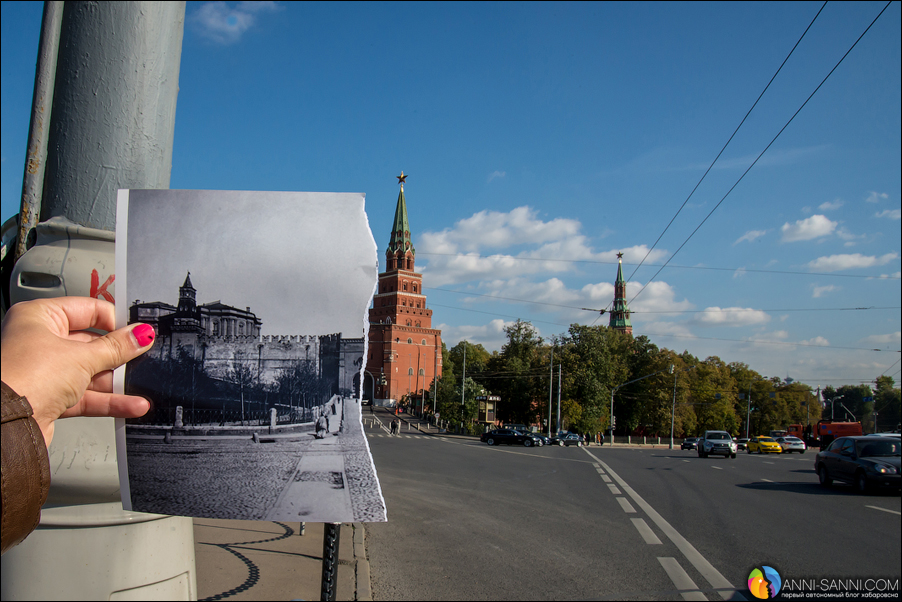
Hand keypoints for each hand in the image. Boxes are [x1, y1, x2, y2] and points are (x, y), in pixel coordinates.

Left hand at [1, 297, 153, 446]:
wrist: (3, 424)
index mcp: (40, 317)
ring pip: (90, 373)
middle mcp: (39, 342)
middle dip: (117, 355)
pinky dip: (109, 401)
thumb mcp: (82, 357)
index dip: (116, 321)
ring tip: (140, 383)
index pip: (88, 310)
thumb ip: (116, 347)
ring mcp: (44, 372)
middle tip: (142, 357)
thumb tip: (140, 335)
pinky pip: (86, 396)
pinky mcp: (50, 398)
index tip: (139, 332)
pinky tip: (131, 404)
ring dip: (116, 382)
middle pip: (91, 344)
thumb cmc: (22, 379)